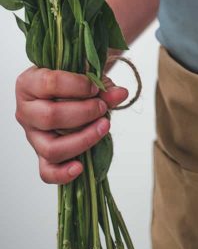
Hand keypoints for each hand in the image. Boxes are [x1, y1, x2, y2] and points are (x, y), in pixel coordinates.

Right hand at [14, 66, 128, 184]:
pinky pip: (47, 172)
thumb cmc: (73, 79)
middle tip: (102, 107)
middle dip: (83, 112)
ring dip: (83, 139)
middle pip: (50, 117)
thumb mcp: (86, 75)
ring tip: (104, 127)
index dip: (78, 86)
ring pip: (51, 148)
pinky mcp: (41, 155)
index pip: (49, 83)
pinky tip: (80, 167)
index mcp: (28, 84)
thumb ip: (102, 84)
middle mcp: (25, 111)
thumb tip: (120, 94)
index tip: (95, 87)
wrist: (70, 89)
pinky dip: (63, 173)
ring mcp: (33, 136)